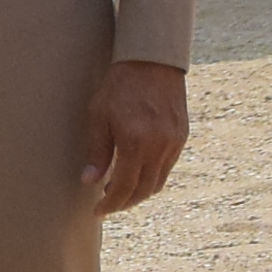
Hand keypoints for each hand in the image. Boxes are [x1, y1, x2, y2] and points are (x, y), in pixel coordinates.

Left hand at [80, 59, 188, 213]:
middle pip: (144, 191)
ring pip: (158, 182)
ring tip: (119, 191)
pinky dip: (152, 177)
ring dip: (139, 192)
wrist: (152, 60)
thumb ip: (96, 152)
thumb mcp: (98, 116)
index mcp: (136, 142)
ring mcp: (174, 142)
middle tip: (107, 205)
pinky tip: (136, 172)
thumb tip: (90, 182)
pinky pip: (167, 167)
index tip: (98, 211)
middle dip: (125, 203)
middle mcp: (159, 146)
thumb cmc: (118, 86)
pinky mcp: (182, 136)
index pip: (124, 187)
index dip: (111, 204)